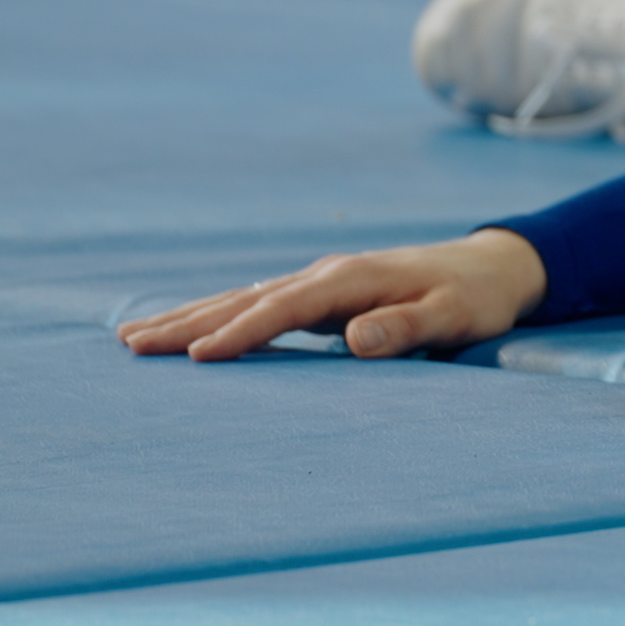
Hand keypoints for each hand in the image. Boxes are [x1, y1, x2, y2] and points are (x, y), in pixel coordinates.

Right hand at [116, 228, 547, 361]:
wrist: (494, 268)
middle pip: (247, 298)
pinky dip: (220, 315)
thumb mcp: (454, 318)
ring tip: (134, 337)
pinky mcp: (323, 293)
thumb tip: (354, 337)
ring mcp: (322, 282)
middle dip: (188, 321)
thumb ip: (408, 328)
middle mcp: (328, 275)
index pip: (285, 309)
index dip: (241, 333)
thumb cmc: (475, 299)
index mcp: (352, 280)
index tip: (197, 357)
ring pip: (244, 298)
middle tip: (130, 344)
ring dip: (192, 316)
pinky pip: (260, 304)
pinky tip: (190, 329)